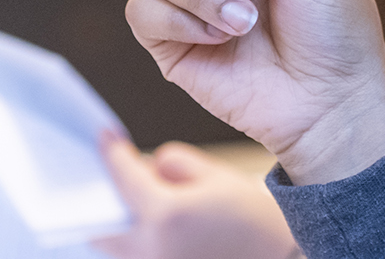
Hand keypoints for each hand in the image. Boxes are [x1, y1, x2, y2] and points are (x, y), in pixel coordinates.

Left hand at [92, 136, 296, 258]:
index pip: (124, 178)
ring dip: (117, 224)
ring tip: (127, 199)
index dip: (112, 154)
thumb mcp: (215, 175)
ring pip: (117, 248)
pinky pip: (136, 258)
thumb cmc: (253, 218)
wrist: (280, 257)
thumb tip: (149, 167)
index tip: (105, 137)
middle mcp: (154, 249)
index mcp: (166, 215)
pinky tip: (147, 223)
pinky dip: (134, 241)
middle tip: (110, 173)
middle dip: (104, 198)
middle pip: (105, 225)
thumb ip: (174, 162)